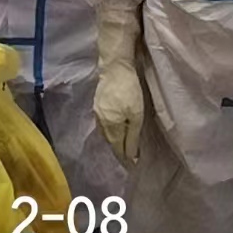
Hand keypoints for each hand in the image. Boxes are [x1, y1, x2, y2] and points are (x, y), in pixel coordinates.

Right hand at [94, 3, 144, 164]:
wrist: (115, 65)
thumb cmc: (129, 90)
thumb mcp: (136, 115)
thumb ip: (133, 137)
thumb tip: (131, 157)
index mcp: (110, 127)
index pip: (117, 149)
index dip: (125, 158)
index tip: (132, 167)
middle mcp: (100, 122)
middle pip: (110, 142)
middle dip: (118, 151)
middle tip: (128, 158)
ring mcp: (97, 112)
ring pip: (105, 133)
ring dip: (114, 140)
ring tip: (122, 146)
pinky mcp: (97, 103)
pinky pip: (103, 123)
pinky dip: (110, 130)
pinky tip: (114, 128)